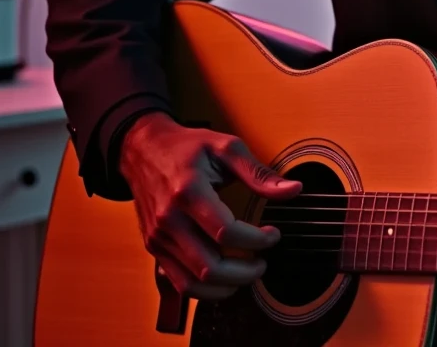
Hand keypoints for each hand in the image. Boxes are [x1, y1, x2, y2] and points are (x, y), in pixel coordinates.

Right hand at [118, 111, 301, 300]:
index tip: (273, 234)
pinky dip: (205, 290)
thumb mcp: (226, 148)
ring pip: (193, 283)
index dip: (256, 240)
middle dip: (244, 272)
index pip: (225, 231)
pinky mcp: (154, 248)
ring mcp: (158, 237)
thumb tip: (293, 190)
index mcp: (188, 191)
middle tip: (263, 263)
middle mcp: (169, 220)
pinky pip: (179, 282)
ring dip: (226, 287)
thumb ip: (259, 173)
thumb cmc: (186, 147)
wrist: (143, 150)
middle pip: (209, 266)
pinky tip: (225, 278)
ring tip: (247, 272)